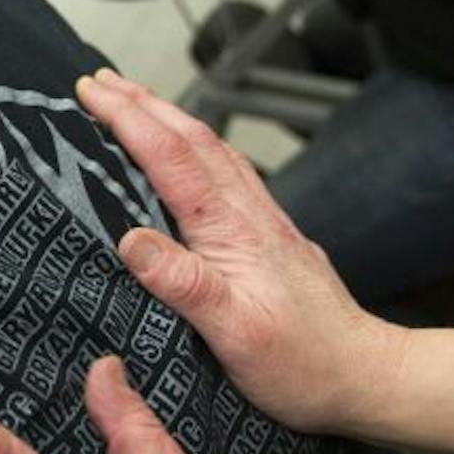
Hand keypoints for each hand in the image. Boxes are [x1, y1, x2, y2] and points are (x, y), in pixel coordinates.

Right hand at [74, 70, 406, 436]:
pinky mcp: (269, 235)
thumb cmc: (301, 363)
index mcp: (230, 229)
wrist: (364, 374)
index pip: (170, 157)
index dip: (127, 119)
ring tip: (133, 100)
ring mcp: (262, 220)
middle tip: (98, 79)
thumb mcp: (235, 333)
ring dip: (167, 117)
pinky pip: (225, 171)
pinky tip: (190, 152)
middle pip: (190, 138)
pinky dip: (194, 146)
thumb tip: (130, 240)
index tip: (89, 91)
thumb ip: (184, 284)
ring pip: (210, 149)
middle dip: (140, 102)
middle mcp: (248, 212)